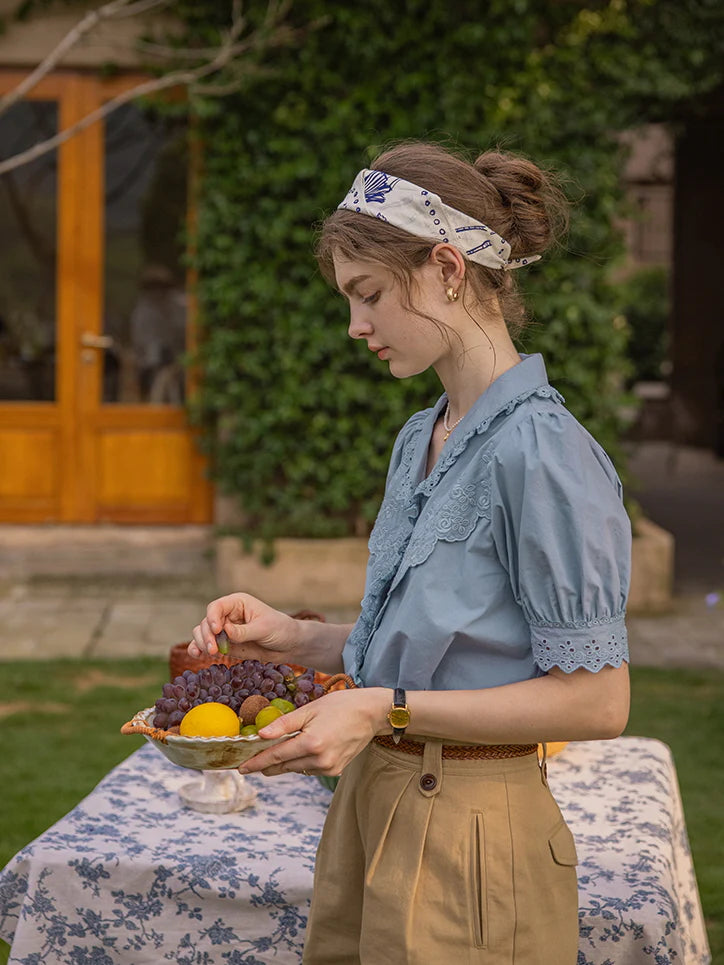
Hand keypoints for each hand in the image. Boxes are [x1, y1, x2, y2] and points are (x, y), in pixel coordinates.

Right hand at [188, 593, 299, 663]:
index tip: (216, 630)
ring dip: (202, 643)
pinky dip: (198, 648)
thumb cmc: (280, 630)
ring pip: (203, 633)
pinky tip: (196, 655)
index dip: (212, 617)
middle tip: (214, 650)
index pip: (216, 607)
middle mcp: (228, 615)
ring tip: (212, 653)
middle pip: (207, 621)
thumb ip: (244, 631)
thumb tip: (225, 631)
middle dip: (207, 635)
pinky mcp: (225, 644)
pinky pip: (206, 644)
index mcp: (238, 603)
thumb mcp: (264, 628)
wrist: (288, 645)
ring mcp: (225, 630)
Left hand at [238, 687, 389, 776]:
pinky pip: (309, 769)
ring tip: (275, 751)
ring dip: (284, 762)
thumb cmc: (341, 705)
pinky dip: (300, 762)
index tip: (241, 768)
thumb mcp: (310, 709)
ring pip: (296, 768)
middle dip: (266, 764)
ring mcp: (329, 767)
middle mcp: (320, 760)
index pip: (276, 756)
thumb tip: (261, 734)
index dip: (257, 762)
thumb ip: (284, 723)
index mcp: (312, 743)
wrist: (372, 713)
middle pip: (284, 766)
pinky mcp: (335, 770)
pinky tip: (300, 750)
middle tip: (250, 761)